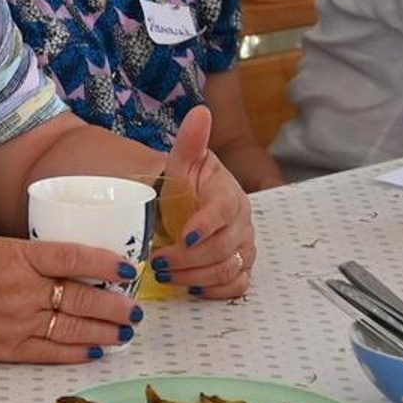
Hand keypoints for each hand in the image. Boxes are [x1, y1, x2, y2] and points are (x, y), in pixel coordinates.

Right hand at [0, 238, 142, 364]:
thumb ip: (26, 257)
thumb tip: (66, 266)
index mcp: (16, 255)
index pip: (73, 257)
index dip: (106, 263)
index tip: (128, 268)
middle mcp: (19, 290)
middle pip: (80, 297)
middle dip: (115, 306)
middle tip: (138, 309)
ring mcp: (12, 322)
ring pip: (70, 328)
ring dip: (104, 331)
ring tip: (126, 332)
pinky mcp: (1, 348)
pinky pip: (47, 353)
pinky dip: (74, 353)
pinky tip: (94, 351)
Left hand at [153, 104, 255, 299]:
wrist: (184, 205)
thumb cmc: (182, 184)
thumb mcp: (182, 161)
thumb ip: (191, 140)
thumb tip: (200, 111)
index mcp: (230, 194)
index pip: (224, 212)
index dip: (205, 226)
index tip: (182, 237)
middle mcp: (242, 223)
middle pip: (224, 247)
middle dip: (189, 259)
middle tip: (159, 262)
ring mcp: (244, 247)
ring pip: (229, 269)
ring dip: (196, 276)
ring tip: (166, 275)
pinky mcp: (241, 267)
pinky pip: (238, 286)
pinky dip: (215, 291)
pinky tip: (191, 288)